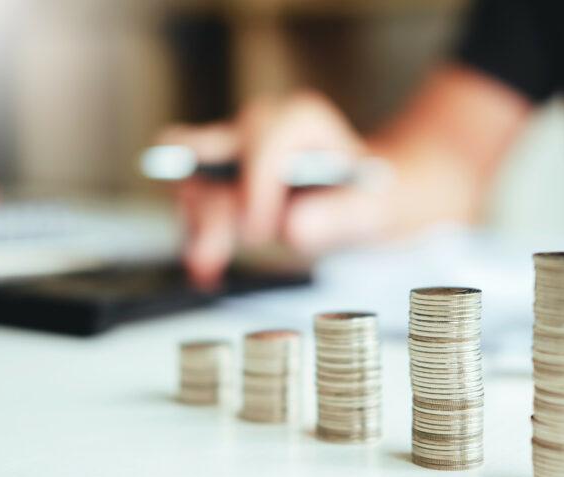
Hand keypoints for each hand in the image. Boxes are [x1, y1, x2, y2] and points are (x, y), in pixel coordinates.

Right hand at [157, 68, 529, 287]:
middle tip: (214, 255)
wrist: (366, 202)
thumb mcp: (372, 207)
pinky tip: (206, 269)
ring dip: (195, 224)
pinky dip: (196, 235)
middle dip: (209, 205)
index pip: (260, 142)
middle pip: (206, 152)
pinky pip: (194, 203)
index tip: (265, 230)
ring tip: (207, 266)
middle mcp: (259, 127)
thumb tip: (293, 226)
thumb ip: (339, 215)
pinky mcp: (224, 182)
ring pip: (191, 178)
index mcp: (299, 119)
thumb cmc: (371, 197)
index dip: (256, 187)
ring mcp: (236, 154)